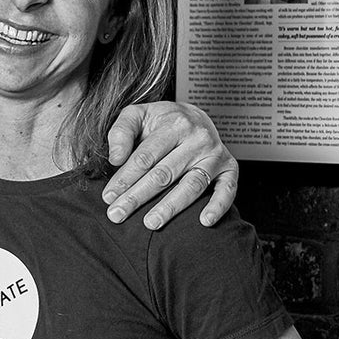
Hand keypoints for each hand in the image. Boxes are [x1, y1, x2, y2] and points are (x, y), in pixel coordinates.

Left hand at [102, 100, 238, 228]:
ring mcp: (215, 154)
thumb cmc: (160, 121)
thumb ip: (121, 132)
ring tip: (151, 223)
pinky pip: (227, 189)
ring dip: (171, 207)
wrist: (195, 116)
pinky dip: (218, 206)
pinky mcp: (229, 168)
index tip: (108, 197)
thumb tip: (115, 159)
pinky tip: (204, 222)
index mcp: (174, 124)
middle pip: (164, 174)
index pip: (145, 157)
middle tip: (117, 214)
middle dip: (138, 196)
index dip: (125, 178)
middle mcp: (198, 139)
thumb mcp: (137, 115)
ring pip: (192, 185)